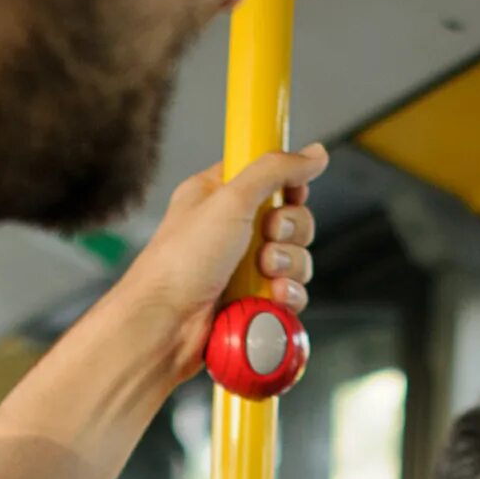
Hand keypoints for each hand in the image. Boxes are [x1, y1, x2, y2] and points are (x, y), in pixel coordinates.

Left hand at [83, 143, 327, 398]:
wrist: (166, 324)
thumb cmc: (180, 262)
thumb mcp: (229, 200)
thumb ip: (275, 171)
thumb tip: (314, 154)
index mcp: (218, 196)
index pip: (269, 178)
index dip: (287, 186)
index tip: (289, 194)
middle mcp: (232, 231)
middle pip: (292, 220)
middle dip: (288, 232)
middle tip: (266, 238)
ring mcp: (243, 269)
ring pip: (295, 259)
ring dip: (287, 266)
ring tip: (263, 273)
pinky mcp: (253, 301)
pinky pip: (291, 293)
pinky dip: (287, 296)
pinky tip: (272, 297)